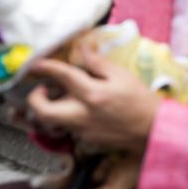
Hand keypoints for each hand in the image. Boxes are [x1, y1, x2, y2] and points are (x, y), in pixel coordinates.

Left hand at [27, 47, 159, 152]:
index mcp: (92, 94)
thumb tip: (83, 48)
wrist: (152, 129)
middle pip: (43, 111)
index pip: (63, 76)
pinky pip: (68, 127)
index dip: (46, 67)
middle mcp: (82, 115)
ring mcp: (82, 131)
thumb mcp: (122, 75)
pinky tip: (81, 109)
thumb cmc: (140, 99)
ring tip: (62, 96)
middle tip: (42, 88)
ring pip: (52, 121)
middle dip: (35, 98)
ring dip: (51, 107)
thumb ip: (99, 62)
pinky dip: (67, 116)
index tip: (35, 63)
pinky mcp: (86, 140)